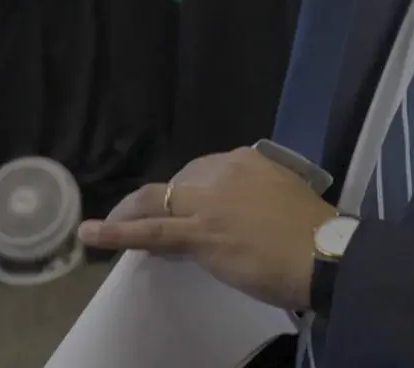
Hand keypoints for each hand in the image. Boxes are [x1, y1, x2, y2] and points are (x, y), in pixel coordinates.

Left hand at [79, 147, 336, 311]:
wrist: (322, 253)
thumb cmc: (314, 233)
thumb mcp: (286, 197)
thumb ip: (259, 196)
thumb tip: (243, 214)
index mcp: (246, 161)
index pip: (203, 172)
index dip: (188, 194)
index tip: (187, 209)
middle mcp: (222, 173)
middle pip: (175, 185)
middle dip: (159, 203)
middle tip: (146, 222)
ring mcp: (207, 203)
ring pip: (155, 202)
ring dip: (126, 213)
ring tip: (104, 224)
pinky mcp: (198, 233)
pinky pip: (149, 231)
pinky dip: (116, 232)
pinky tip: (91, 234)